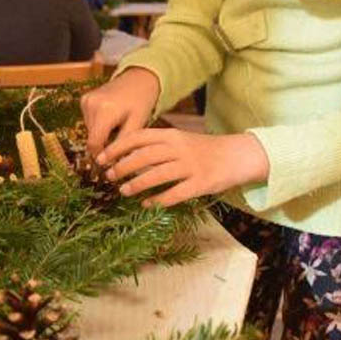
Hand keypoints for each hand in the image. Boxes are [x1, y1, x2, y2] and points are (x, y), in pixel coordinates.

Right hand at [80, 68, 159, 161]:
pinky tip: (111, 117)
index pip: (94, 143)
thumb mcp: (137, 123)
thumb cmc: (142, 100)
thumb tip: (113, 163)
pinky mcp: (84, 99)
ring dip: (101, 133)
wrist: (139, 78)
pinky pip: (88, 121)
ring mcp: (86, 101)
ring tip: (118, 125)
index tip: (110, 162)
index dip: (100, 156)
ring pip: (89, 130)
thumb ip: (124, 144)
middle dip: (104, 143)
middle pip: (91, 138)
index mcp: (105, 111)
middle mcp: (91, 104)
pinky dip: (98, 124)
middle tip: (120, 139)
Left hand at [101, 130, 269, 207]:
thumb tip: (124, 155)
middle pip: (145, 156)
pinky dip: (158, 200)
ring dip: (137, 184)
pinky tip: (146, 205)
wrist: (238, 155)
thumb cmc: (202, 149)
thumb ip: (157, 144)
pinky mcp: (201, 183)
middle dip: (123, 166)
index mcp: (172, 134)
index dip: (117, 147)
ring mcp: (191, 166)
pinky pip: (175, 193)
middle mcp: (180, 148)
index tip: (102, 157)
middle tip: (108, 176)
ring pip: (157, 175)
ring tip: (123, 191)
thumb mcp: (180, 139)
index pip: (139, 137)